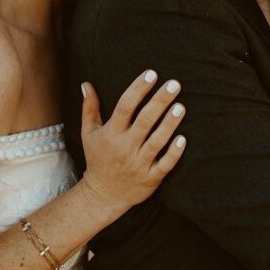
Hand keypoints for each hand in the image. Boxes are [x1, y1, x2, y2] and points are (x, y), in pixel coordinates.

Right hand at [78, 70, 185, 217]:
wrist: (103, 196)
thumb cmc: (98, 159)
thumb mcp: (89, 134)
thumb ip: (89, 108)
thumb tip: (86, 84)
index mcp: (111, 133)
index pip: (125, 106)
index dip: (139, 89)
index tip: (152, 73)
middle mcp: (125, 147)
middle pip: (144, 120)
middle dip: (160, 100)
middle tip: (175, 83)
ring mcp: (138, 163)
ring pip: (157, 141)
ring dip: (169, 124)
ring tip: (181, 106)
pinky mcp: (151, 178)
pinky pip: (165, 164)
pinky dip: (174, 152)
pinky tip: (183, 138)